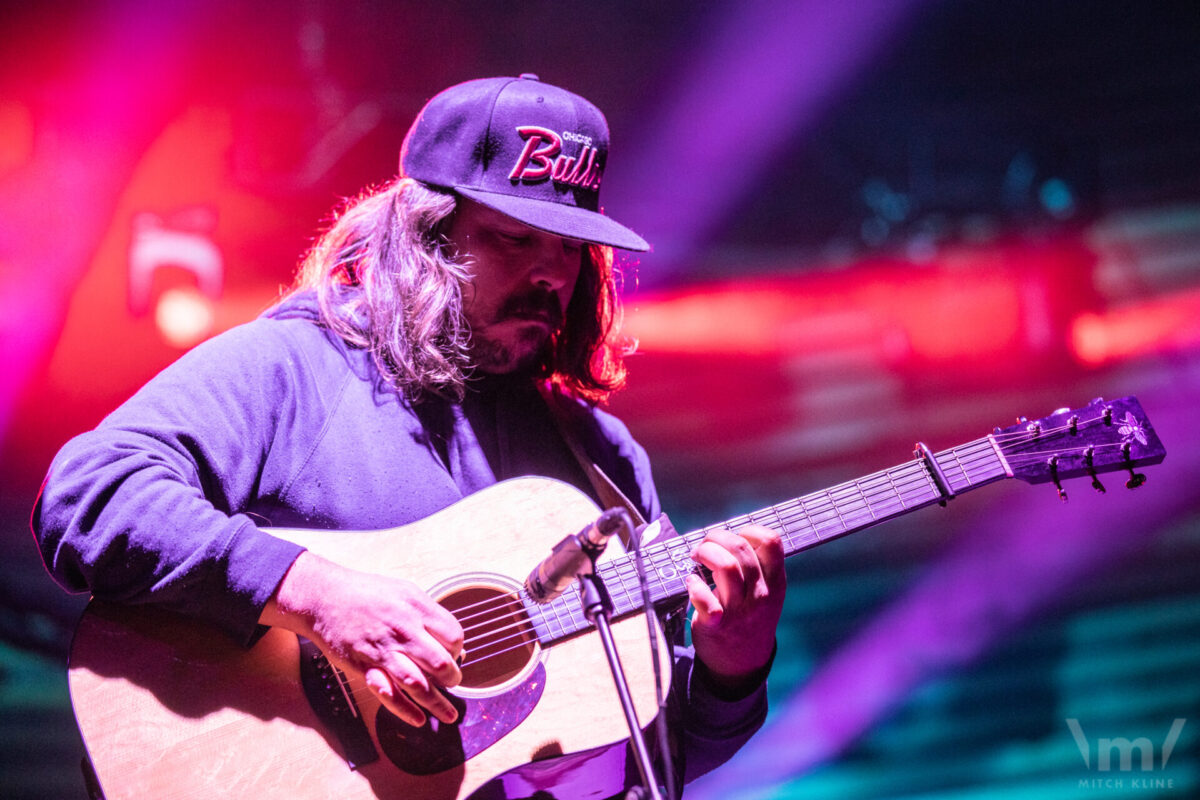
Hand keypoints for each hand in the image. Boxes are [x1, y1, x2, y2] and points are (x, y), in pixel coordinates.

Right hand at [260, 551, 463, 725]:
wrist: (324, 597)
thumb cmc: (366, 593)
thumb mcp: (404, 591)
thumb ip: (427, 614)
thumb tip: (451, 640)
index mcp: (417, 608)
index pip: (453, 636)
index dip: (457, 650)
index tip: (453, 656)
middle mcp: (403, 630)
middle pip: (440, 663)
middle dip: (452, 678)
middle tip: (451, 682)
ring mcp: (383, 650)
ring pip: (418, 684)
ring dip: (437, 703)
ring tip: (449, 714)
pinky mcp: (364, 666)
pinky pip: (390, 694)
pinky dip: (406, 711)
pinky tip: (419, 719)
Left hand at [686, 526, 785, 692]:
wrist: (743, 663)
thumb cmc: (750, 617)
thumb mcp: (766, 593)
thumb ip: (757, 567)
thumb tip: (729, 536)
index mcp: (775, 582)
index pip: (771, 541)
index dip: (749, 530)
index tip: (733, 536)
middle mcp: (760, 594)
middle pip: (741, 547)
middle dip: (716, 537)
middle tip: (705, 545)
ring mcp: (739, 610)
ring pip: (724, 566)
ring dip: (705, 553)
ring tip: (696, 557)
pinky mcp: (716, 624)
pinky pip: (704, 598)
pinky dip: (693, 585)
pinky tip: (691, 583)